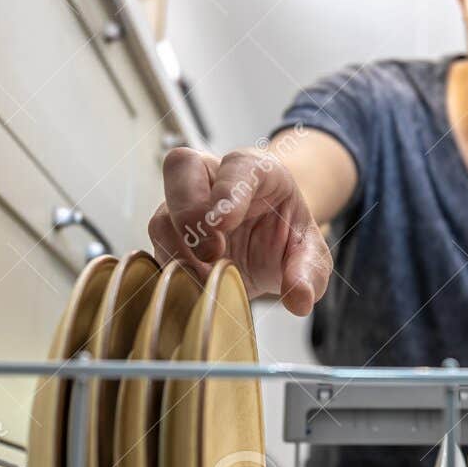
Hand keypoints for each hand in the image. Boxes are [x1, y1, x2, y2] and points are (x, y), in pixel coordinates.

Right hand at [148, 146, 332, 315]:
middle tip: (212, 252)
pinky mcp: (169, 234)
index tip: (223, 222)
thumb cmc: (286, 234)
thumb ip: (310, 271)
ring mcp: (184, 203)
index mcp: (254, 169)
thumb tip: (300, 300)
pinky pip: (157, 248)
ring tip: (207, 276)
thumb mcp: (309, 252)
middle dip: (189, 213)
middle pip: (181, 168)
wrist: (268, 240)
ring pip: (162, 214)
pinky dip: (173, 269)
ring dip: (179, 250)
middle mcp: (212, 177)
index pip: (236, 166)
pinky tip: (195, 284)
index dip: (228, 191)